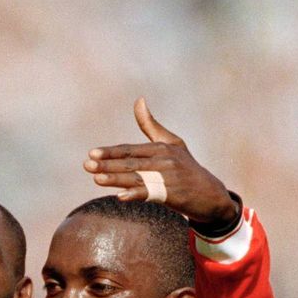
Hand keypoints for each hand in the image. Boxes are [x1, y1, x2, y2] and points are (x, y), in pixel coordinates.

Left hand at [84, 98, 238, 227]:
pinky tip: (121, 196)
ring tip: (97, 179)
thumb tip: (138, 100)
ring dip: (116, 179)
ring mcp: (169, 178)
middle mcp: (165, 161)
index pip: (130, 151)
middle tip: (87, 165)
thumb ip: (150, 125)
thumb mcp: (171, 143)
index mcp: (161, 148)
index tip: (92, 154)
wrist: (209, 194)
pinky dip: (136, 194)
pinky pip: (151, 194)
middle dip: (107, 165)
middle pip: (131, 163)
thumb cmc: (186, 167)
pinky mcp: (173, 194)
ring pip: (137, 178)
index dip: (111, 152)